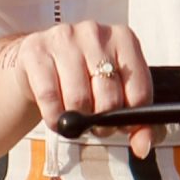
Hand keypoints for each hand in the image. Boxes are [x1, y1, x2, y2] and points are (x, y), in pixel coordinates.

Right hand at [1, 19, 153, 156]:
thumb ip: (137, 123)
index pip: (139, 93)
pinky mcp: (36, 51)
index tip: (120, 125)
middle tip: (93, 123)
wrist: (37, 65)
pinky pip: (49, 99)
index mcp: (123, 38)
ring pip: (79, 100)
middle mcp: (95, 32)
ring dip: (76, 121)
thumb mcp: (115, 94)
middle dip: (101, 124)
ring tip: (74, 116)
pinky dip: (54, 118)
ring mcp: (64, 37)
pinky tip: (56, 115)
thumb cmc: (82, 80)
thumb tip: (143, 147)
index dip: (130, 120)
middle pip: (109, 100)